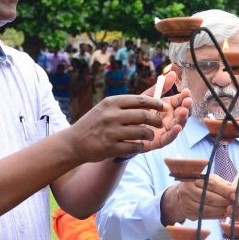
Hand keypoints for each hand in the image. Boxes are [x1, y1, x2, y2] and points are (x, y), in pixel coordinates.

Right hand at [67, 75, 189, 162]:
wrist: (74, 142)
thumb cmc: (96, 122)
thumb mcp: (108, 107)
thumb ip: (129, 101)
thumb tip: (155, 91)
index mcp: (112, 102)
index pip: (141, 100)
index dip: (156, 104)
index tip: (164, 107)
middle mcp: (111, 115)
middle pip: (144, 115)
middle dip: (156, 120)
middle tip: (160, 123)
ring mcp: (110, 132)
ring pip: (141, 132)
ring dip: (149, 134)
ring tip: (149, 135)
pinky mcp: (110, 147)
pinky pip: (134, 147)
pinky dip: (139, 146)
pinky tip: (138, 145)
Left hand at [137, 72, 191, 152]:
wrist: (122, 129)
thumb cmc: (135, 112)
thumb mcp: (147, 98)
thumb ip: (160, 88)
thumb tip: (173, 73)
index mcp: (168, 108)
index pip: (180, 101)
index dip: (184, 97)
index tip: (186, 92)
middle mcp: (169, 119)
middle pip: (182, 113)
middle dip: (186, 107)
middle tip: (187, 101)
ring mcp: (165, 130)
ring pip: (178, 125)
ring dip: (182, 118)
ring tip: (183, 111)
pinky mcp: (159, 141)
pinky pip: (169, 138)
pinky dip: (174, 133)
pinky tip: (177, 127)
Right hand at [175, 174, 235, 220]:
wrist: (181, 195)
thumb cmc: (200, 185)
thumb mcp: (210, 179)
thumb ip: (222, 184)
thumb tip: (236, 189)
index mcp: (194, 178)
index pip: (212, 184)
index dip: (224, 189)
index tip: (235, 193)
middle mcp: (188, 190)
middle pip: (209, 198)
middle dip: (224, 201)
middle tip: (234, 203)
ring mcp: (186, 202)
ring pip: (207, 209)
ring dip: (220, 210)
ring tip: (229, 210)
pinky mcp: (187, 213)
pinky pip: (204, 216)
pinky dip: (215, 216)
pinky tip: (222, 214)